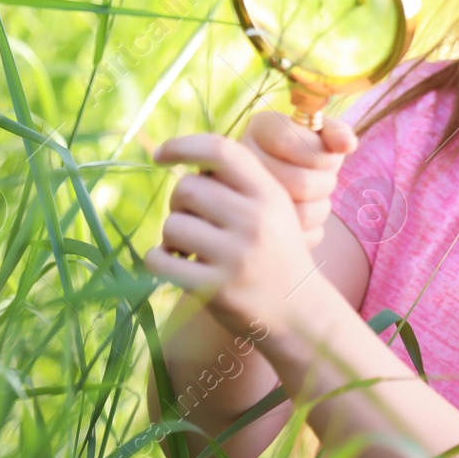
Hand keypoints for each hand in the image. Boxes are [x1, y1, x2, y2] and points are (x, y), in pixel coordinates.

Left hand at [145, 133, 317, 339]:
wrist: (299, 312)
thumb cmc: (276, 252)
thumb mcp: (273, 208)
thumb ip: (238, 180)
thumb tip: (182, 155)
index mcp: (270, 194)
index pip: (220, 151)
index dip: (183, 146)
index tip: (160, 155)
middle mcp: (255, 221)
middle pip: (187, 188)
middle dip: (180, 203)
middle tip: (193, 221)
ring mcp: (235, 256)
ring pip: (172, 225)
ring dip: (171, 236)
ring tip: (189, 248)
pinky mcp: (215, 289)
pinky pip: (160, 260)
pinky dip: (159, 260)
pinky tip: (177, 264)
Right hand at [239, 111, 357, 249]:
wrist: (285, 173)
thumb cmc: (307, 147)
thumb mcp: (321, 131)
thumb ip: (336, 131)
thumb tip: (347, 144)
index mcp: (259, 129)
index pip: (289, 142)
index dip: (320, 153)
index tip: (326, 154)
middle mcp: (241, 162)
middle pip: (301, 183)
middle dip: (325, 181)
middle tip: (322, 177)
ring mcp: (243, 200)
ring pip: (301, 214)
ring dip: (320, 205)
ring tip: (314, 195)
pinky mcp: (255, 233)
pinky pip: (301, 236)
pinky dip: (312, 228)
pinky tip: (303, 213)